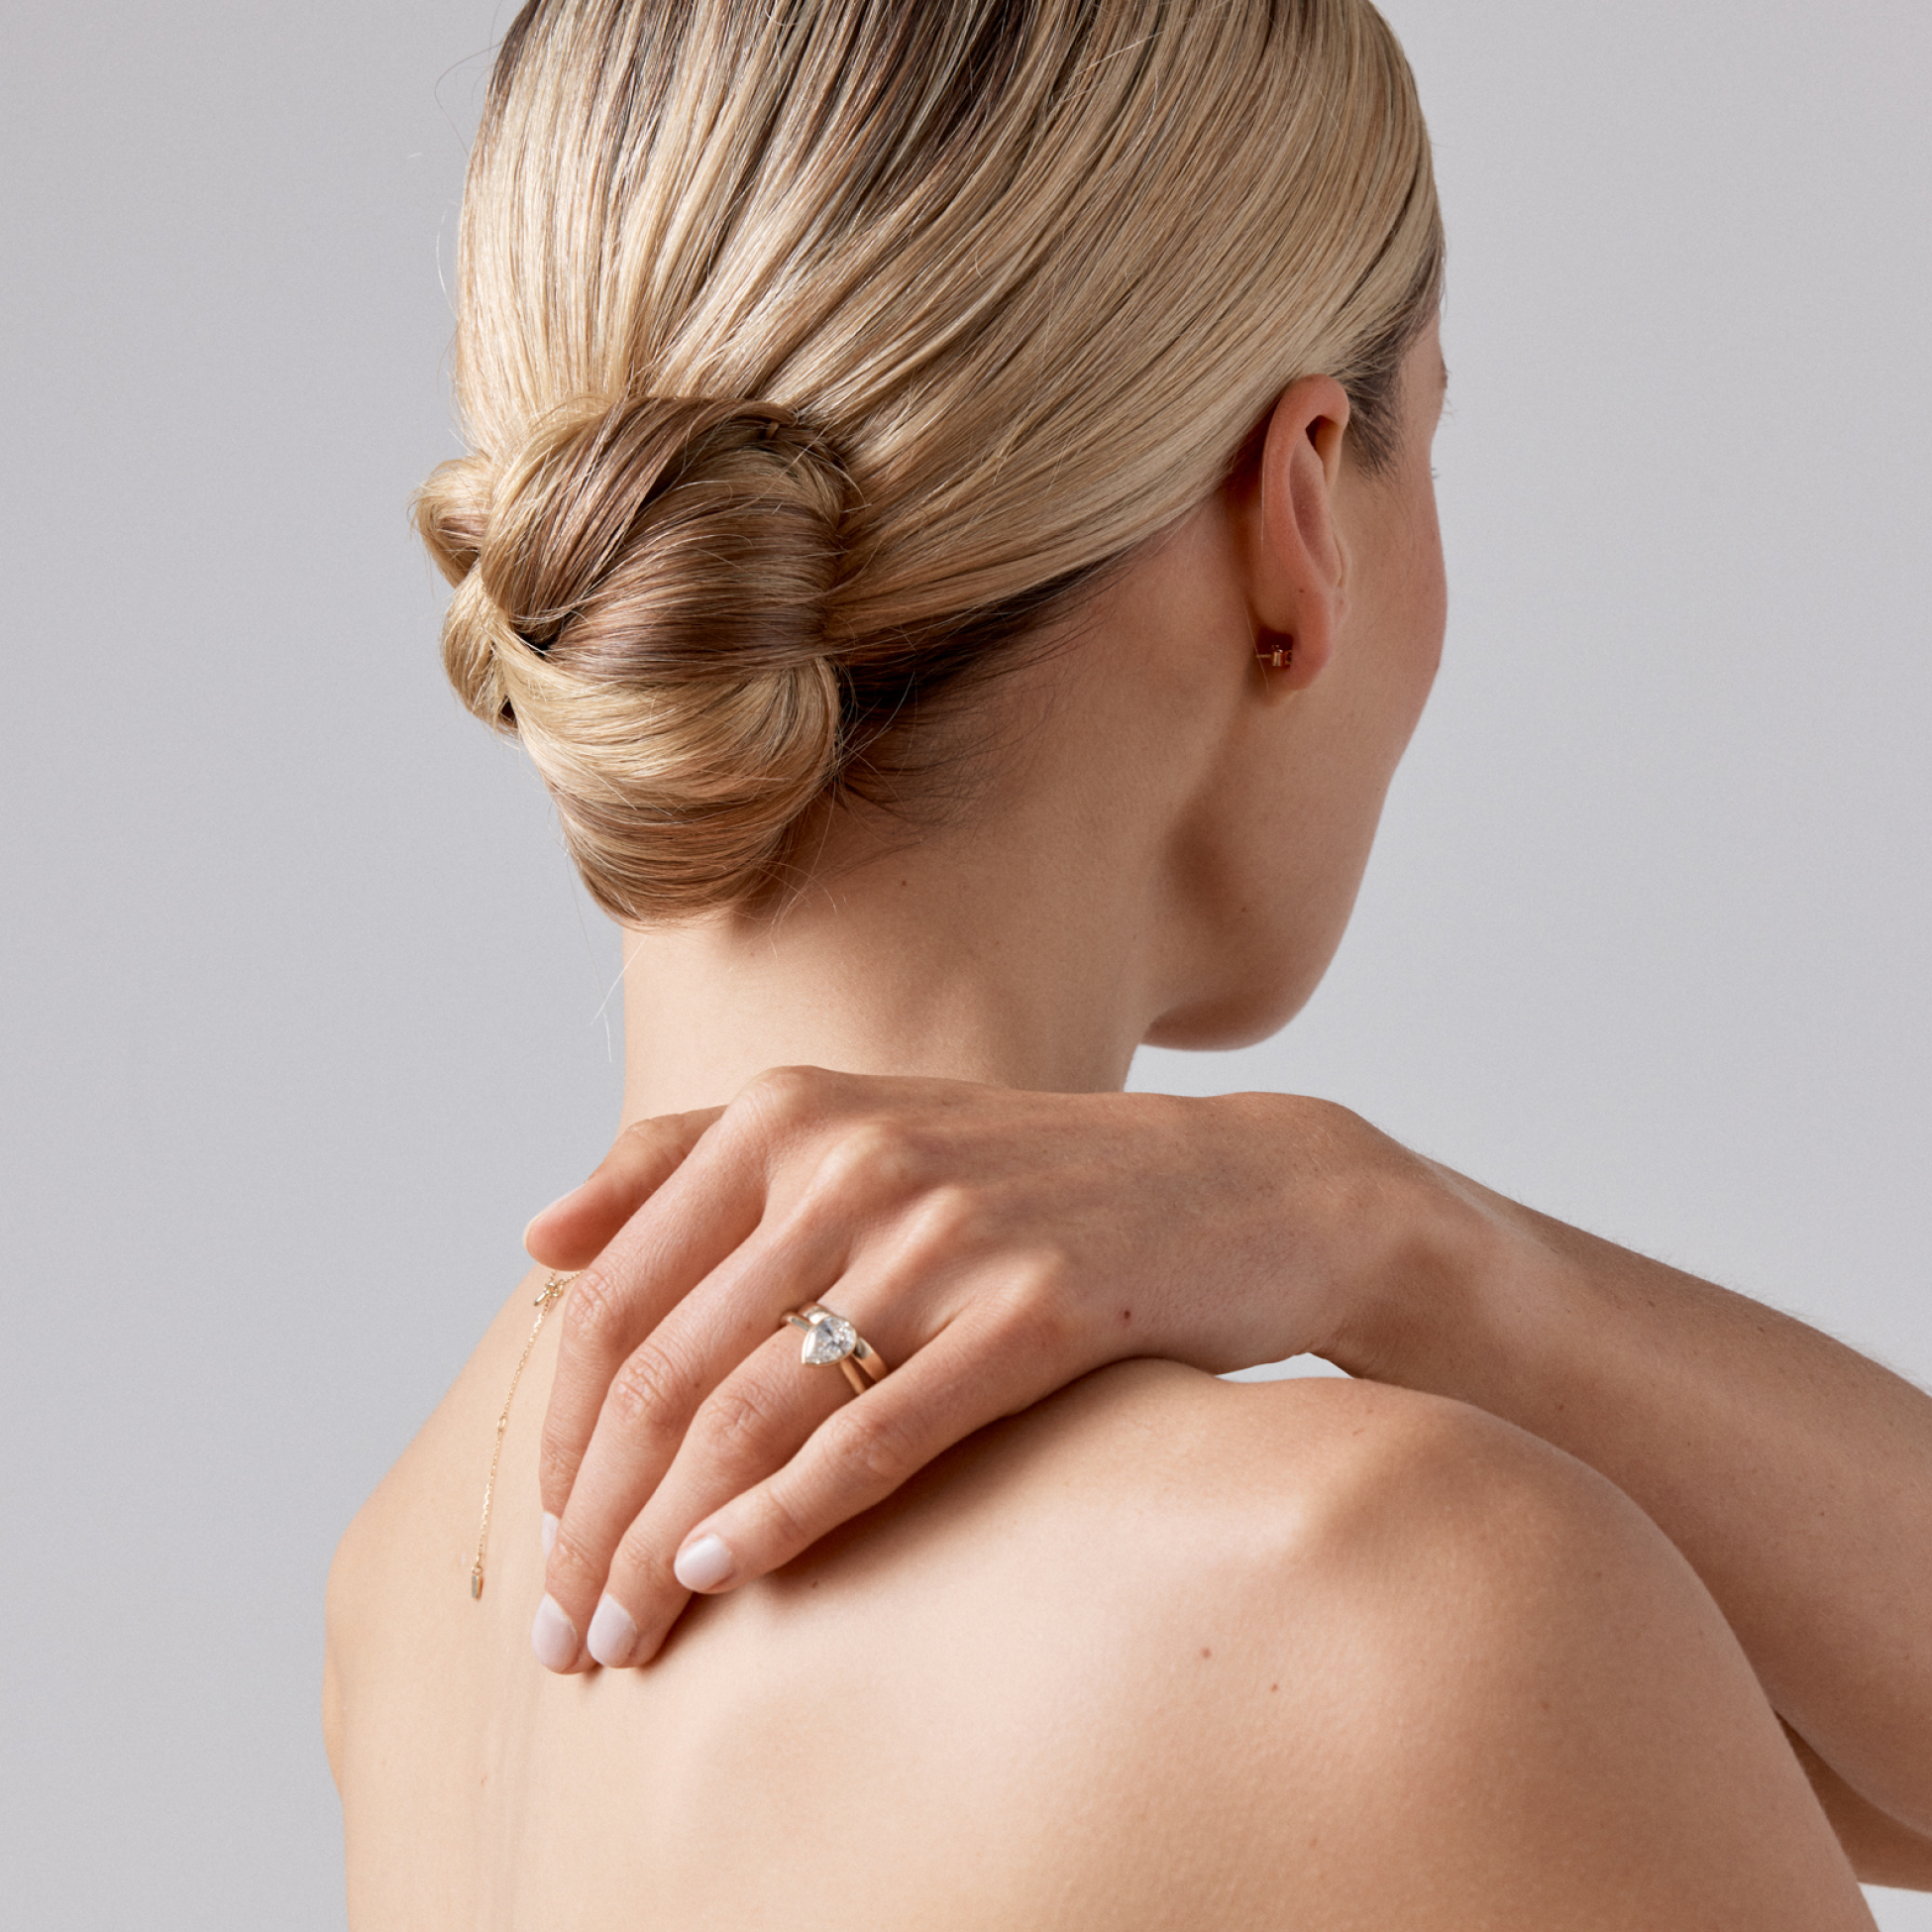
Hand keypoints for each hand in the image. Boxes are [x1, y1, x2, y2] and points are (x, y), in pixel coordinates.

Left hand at [523, 1067, 1463, 1670]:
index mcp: (791, 1110)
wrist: (1240, 1192)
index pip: (610, 1291)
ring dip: (659, 1547)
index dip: (557, 1429)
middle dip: (590, 1520)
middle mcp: (854, 1156)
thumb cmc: (1027, 1183)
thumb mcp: (859, 1132)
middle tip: (560, 1629)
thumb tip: (532, 1235)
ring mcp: (946, 1231)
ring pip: (748, 1413)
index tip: (543, 1532)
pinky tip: (724, 1578)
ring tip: (621, 1638)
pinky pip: (872, 1436)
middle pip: (663, 1368)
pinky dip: (781, 1519)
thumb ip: (690, 1163)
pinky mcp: (1036, 1308)